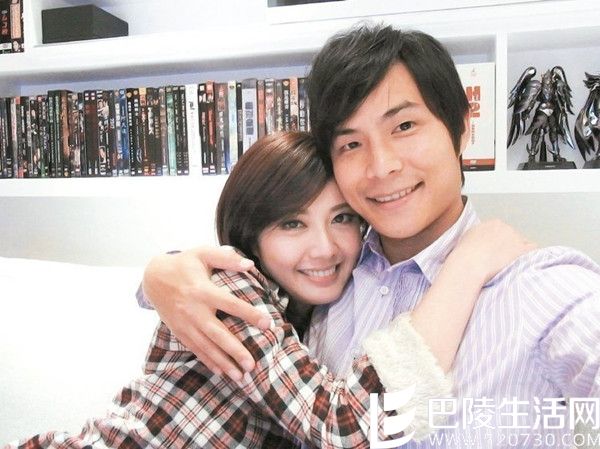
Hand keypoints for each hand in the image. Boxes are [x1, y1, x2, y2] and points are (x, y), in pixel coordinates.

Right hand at [141, 246, 271, 380]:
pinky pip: (195, 349)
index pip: (230, 304)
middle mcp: (193, 310)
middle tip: (252, 365)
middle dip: (235, 351)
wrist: (153, 277)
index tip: (268, 323)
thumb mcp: (202, 253)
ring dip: (223, 363)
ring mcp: (185, 324)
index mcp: (202, 290)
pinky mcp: (180, 331)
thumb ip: (226, 258)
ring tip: (241, 376)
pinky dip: (209, 362)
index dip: (249, 314)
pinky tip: (222, 372)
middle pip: (217, 334)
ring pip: (206, 347)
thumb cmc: (184, 263)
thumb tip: (250, 264)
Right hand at [447, 219, 536, 285]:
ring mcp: (515, 238)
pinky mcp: (522, 250)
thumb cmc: (464, 256)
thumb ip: (478, 236)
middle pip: (514, 237)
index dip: (501, 244)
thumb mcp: (467, 238)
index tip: (496, 253)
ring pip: (524, 244)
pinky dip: (530, 258)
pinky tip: (521, 265)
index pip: (504, 232)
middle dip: (510, 248)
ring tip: (508, 266)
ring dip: (518, 254)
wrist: (468, 265)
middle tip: (501, 261)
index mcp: (492, 224)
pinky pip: (533, 251)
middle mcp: (506, 228)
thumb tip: (482, 242)